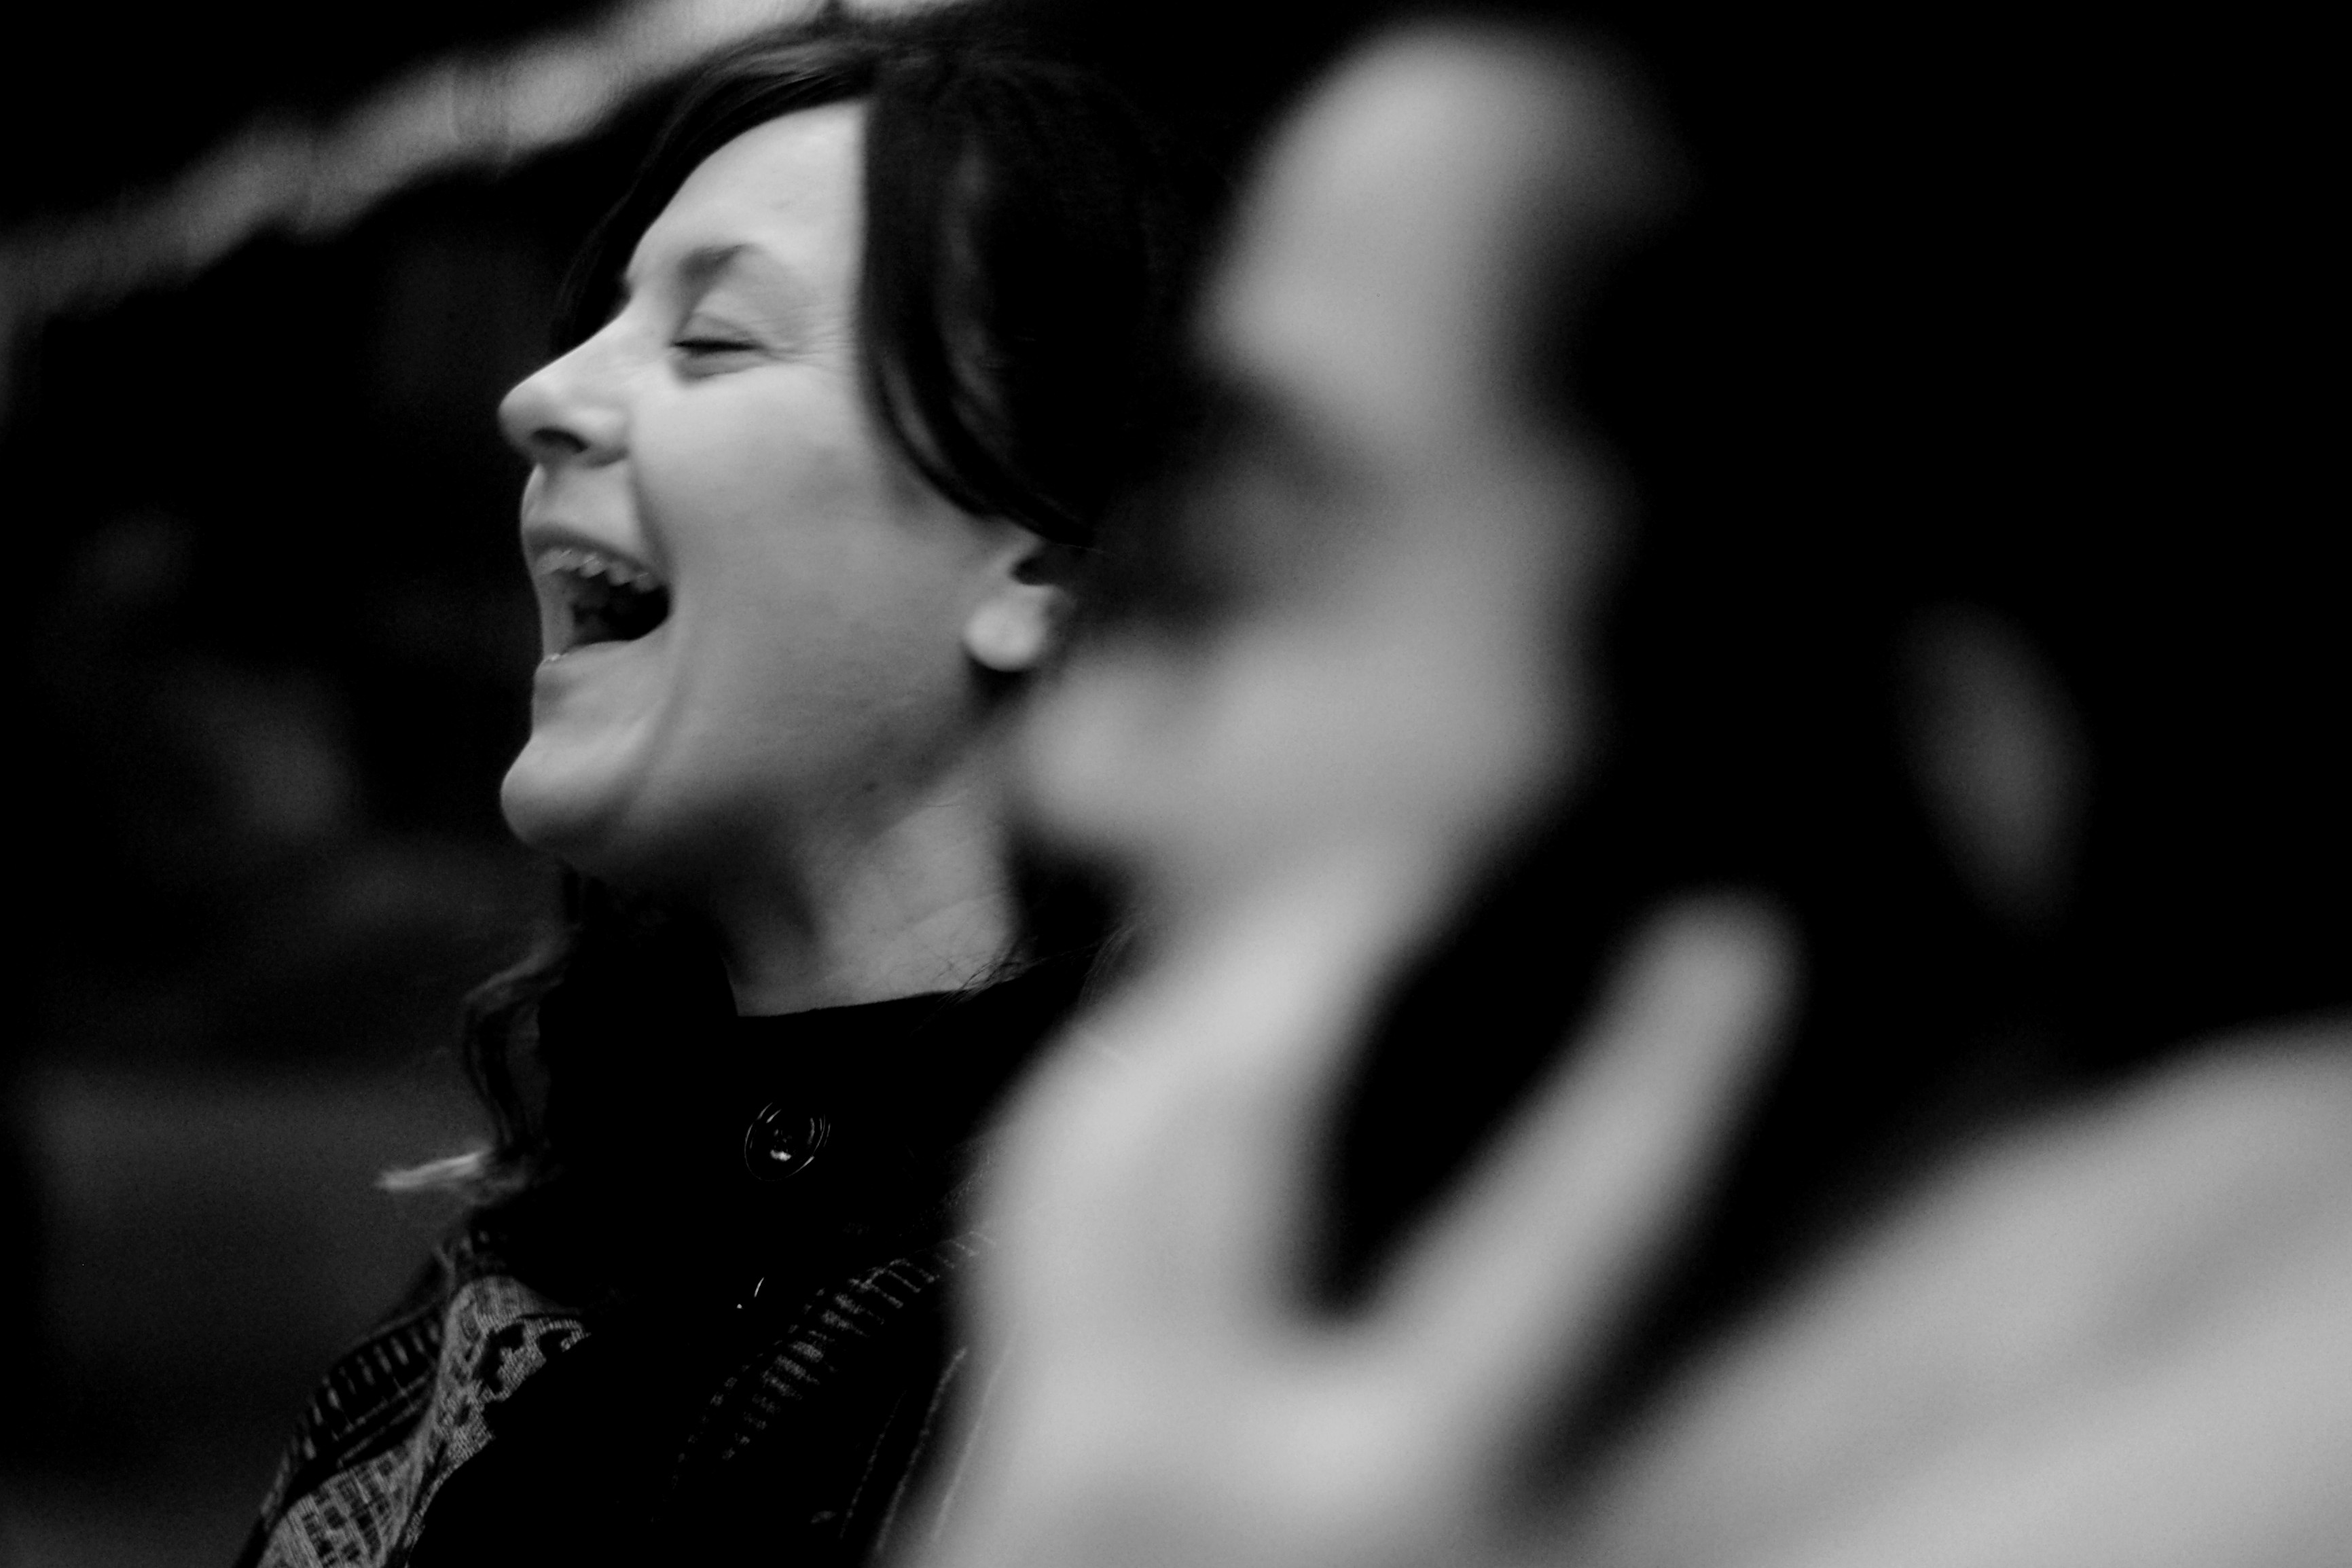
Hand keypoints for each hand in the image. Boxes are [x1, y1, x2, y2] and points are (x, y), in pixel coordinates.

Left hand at [923, 870, 1792, 1567]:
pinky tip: (1145, 1063)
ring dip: (1196, 995)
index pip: (1556, 1230)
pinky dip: (1093, 1096)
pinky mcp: (995, 1440)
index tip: (1725, 953)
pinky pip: (1029, 1205)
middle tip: (1426, 859)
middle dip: (1344, 938)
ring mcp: (1063, 1427)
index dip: (1663, 1070)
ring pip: (1103, 1121)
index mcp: (1373, 1495)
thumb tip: (1778, 1364)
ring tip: (1280, 925)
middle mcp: (1193, 1437)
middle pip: (1254, 1100)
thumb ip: (1652, 1479)